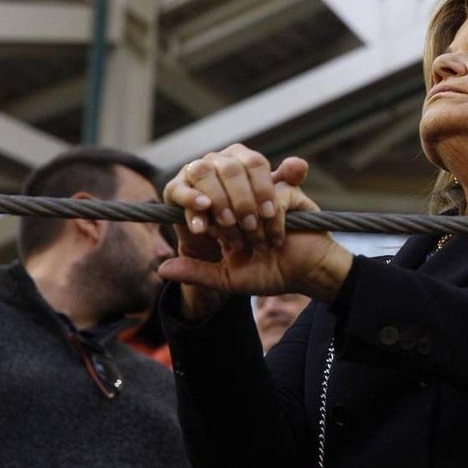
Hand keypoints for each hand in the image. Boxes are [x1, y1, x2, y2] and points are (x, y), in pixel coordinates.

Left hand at [159, 144, 353, 317]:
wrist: (304, 274)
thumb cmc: (268, 273)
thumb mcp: (226, 279)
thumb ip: (196, 273)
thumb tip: (163, 269)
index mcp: (221, 213)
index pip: (198, 199)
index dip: (197, 211)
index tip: (203, 230)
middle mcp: (239, 196)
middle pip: (216, 188)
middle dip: (225, 218)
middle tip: (238, 243)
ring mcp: (263, 190)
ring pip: (242, 189)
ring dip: (250, 221)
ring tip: (259, 243)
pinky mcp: (288, 189)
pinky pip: (272, 194)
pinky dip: (272, 220)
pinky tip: (277, 237)